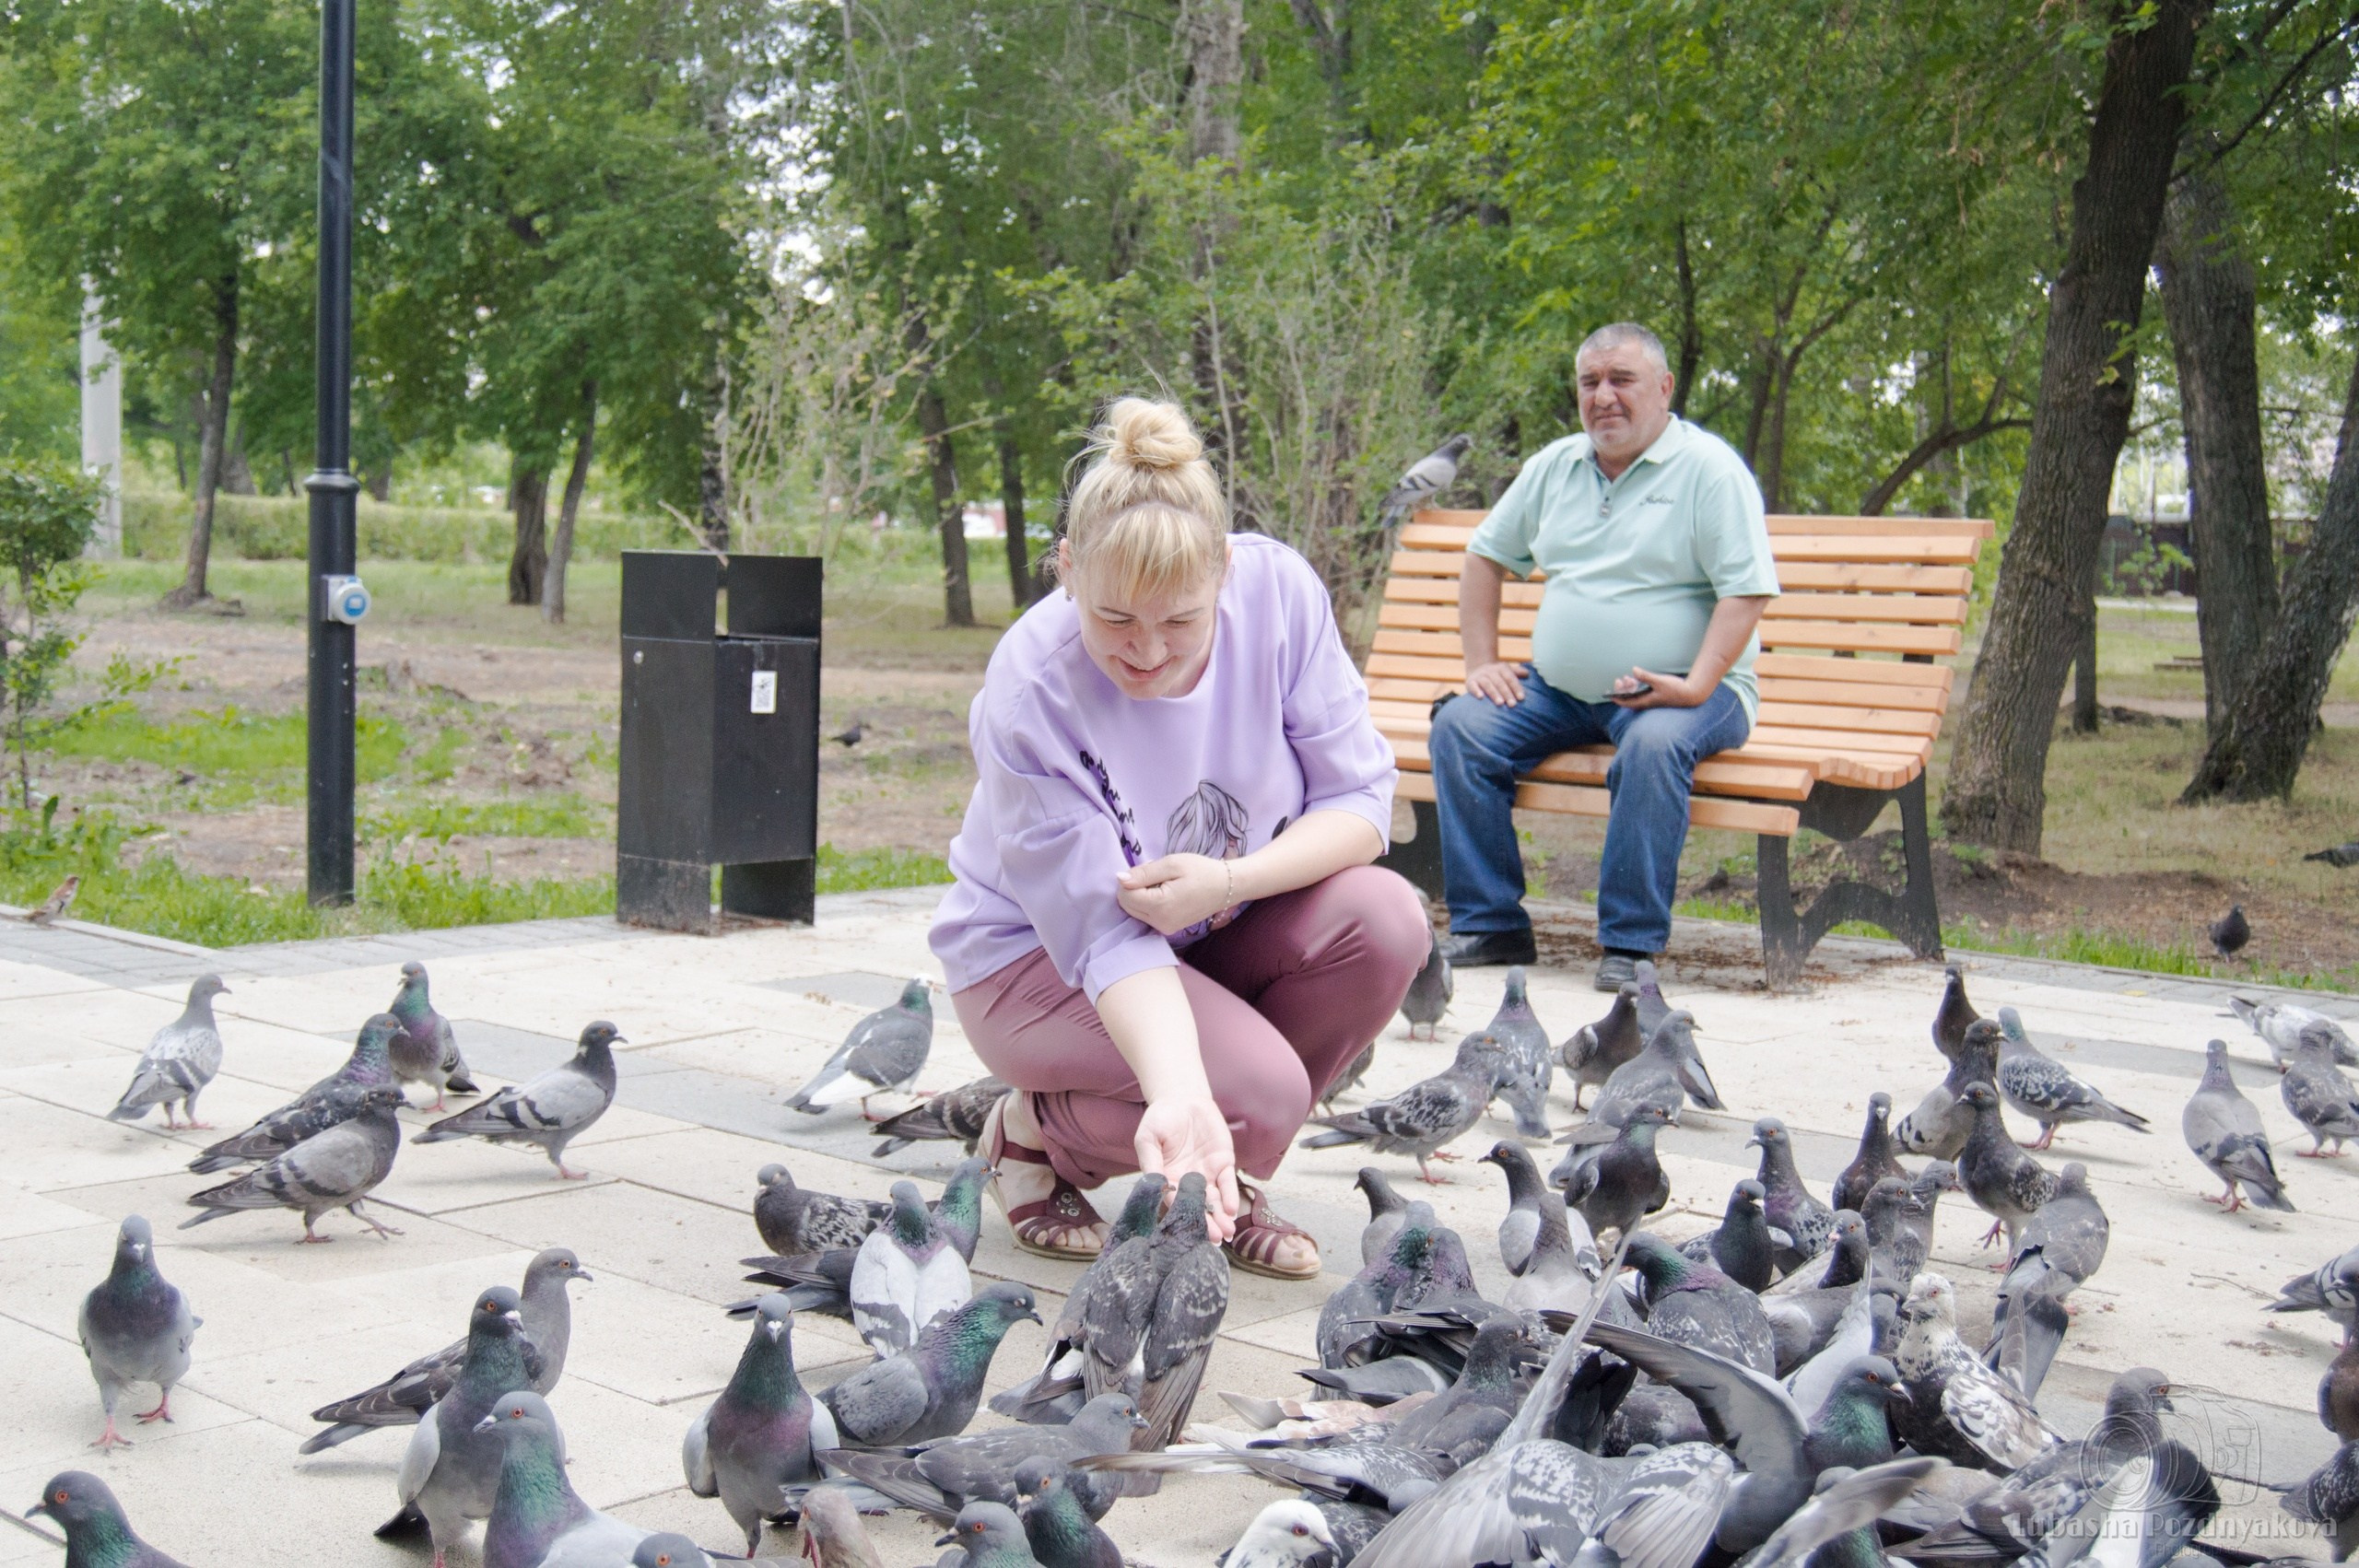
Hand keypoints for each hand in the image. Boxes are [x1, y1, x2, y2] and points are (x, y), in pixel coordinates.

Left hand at [1117, 853, 1233, 934]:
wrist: (1227, 887)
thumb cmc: (1201, 871)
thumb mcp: (1172, 864)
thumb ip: (1143, 872)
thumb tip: (1119, 878)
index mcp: (1160, 906)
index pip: (1125, 895)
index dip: (1130, 879)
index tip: (1149, 869)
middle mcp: (1160, 923)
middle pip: (1127, 906)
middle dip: (1134, 888)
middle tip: (1157, 875)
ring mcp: (1165, 929)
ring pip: (1134, 912)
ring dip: (1141, 895)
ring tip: (1163, 883)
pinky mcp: (1168, 929)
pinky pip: (1146, 916)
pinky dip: (1149, 903)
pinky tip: (1166, 893)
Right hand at [1133, 1094, 1239, 1241]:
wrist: (1182, 1098)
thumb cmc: (1160, 1118)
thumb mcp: (1148, 1138)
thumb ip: (1151, 1162)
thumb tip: (1155, 1186)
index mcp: (1166, 1179)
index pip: (1175, 1201)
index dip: (1182, 1215)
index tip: (1188, 1231)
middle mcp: (1187, 1181)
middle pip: (1198, 1206)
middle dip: (1206, 1223)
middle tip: (1214, 1239)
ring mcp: (1206, 1174)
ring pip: (1215, 1200)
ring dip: (1221, 1216)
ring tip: (1226, 1232)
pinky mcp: (1222, 1163)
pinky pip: (1228, 1183)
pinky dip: (1230, 1196)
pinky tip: (1232, 1209)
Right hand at [1465, 660, 1529, 705]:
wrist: (1477, 668)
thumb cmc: (1497, 674)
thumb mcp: (1507, 671)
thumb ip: (1517, 672)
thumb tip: (1528, 674)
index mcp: (1502, 668)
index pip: (1510, 678)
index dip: (1516, 687)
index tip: (1521, 698)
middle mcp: (1490, 671)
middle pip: (1500, 682)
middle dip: (1507, 693)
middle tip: (1513, 704)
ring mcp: (1480, 676)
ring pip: (1488, 684)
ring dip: (1494, 693)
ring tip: (1500, 703)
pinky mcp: (1470, 682)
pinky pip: (1473, 686)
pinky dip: (1476, 691)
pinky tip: (1480, 697)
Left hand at [1610, 666, 1709, 708]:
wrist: (1691, 694)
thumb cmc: (1676, 689)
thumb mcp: (1659, 681)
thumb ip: (1646, 676)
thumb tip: (1633, 670)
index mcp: (1646, 701)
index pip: (1626, 703)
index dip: (1617, 698)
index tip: (1610, 692)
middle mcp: (1647, 702)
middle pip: (1629, 699)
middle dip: (1622, 690)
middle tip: (1619, 679)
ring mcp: (1651, 699)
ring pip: (1635, 695)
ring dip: (1629, 687)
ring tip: (1626, 677)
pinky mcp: (1655, 695)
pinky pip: (1641, 692)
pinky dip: (1637, 686)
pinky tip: (1635, 678)